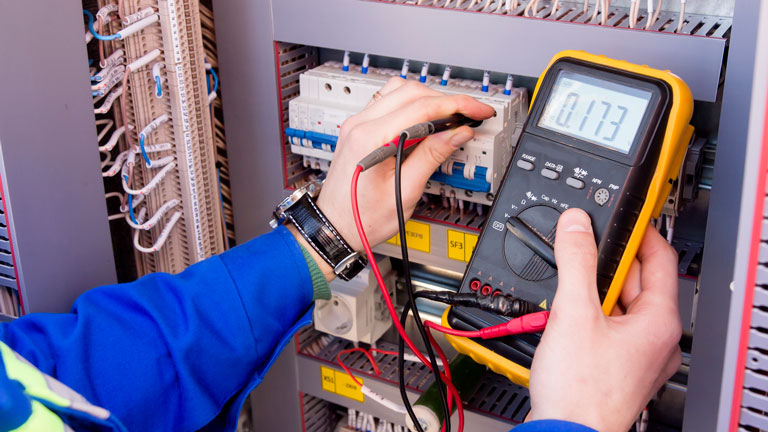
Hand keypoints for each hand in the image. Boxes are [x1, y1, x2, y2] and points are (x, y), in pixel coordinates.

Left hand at [316, 78, 494, 251]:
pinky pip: (388, 102)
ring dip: (429, 99)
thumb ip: (432, 156)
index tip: (478, 111)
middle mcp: (360, 125)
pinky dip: (412, 105)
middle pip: (411, 91)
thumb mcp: (405, 192)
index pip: (422, 107)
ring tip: (450, 117)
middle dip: (446, 100)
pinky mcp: (358, 128)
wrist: (335, 227)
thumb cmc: (362, 218)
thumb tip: (457, 133)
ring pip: (399, 90)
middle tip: (470, 115)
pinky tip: (426, 121)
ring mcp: (357, 124)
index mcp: (371, 139)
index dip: (456, 105)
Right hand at [527, 209, 681, 431]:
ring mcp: (639, 355)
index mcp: (659, 321)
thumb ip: (576, 261)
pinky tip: (569, 314)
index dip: (639, 231)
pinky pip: (611, 326)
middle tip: (581, 248)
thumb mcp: (574, 312)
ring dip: (596, 288)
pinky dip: (591, 312)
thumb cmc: (581, 390)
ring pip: (621, 304)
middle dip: (607, 262)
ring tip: (570, 285)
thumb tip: (577, 225)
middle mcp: (656, 339)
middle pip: (637, 280)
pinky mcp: (619, 366)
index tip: (620, 216)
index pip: (659, 257)